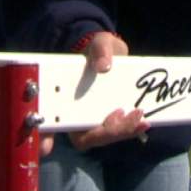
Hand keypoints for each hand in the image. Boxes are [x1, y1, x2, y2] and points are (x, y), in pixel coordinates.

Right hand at [39, 32, 150, 155]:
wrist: (112, 52)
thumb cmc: (98, 48)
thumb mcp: (100, 43)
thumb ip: (100, 50)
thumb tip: (103, 66)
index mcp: (65, 97)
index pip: (50, 123)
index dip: (45, 137)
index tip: (46, 147)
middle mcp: (77, 114)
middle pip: (85, 137)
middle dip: (106, 133)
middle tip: (127, 117)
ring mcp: (94, 118)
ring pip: (103, 137)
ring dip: (122, 133)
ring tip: (141, 119)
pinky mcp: (110, 118)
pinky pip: (117, 131)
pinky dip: (130, 129)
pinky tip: (144, 121)